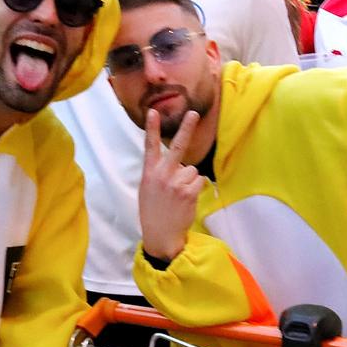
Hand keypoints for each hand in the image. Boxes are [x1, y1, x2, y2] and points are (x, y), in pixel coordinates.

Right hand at [139, 108, 205, 262]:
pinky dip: (195, 188)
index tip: (153, 112)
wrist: (160, 234)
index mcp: (149, 172)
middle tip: (193, 113)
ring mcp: (176, 183)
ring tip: (179, 194)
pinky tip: (186, 199)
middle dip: (186, 128)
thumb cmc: (153, 211)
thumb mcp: (147, 189)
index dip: (152, 128)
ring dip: (189, 179)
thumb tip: (177, 163)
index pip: (150, 146)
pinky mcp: (189, 192)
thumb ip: (158, 173)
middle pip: (177, 146)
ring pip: (192, 169)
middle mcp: (162, 175)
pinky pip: (199, 180)